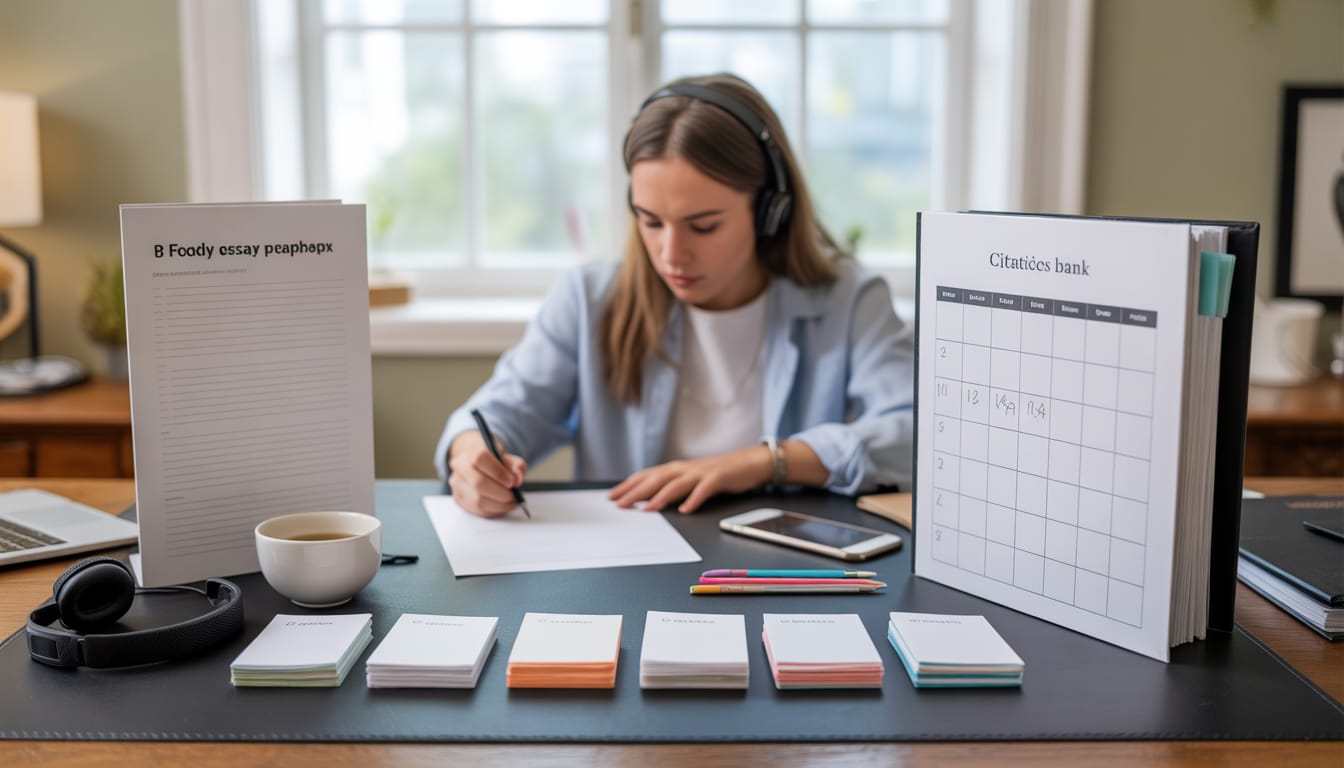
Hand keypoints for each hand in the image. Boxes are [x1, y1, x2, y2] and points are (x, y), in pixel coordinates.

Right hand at [447, 431, 527, 517]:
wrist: (478, 464)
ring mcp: (457, 484)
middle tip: (513, 496)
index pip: (480, 459)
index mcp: (471, 451)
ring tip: (511, 502)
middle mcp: (460, 467)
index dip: (498, 472)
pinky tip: (502, 506)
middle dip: (500, 493)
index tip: (512, 482)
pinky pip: (477, 510)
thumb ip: (517, 467)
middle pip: (478, 483)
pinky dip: (494, 511)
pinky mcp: (459, 499)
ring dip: (499, 505)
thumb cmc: (494, 461)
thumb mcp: (509, 458)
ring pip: (477, 501)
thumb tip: (517, 480)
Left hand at [608, 445, 771, 513]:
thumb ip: (672, 487)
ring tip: (647, 509)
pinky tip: (686, 510)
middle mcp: (685, 469)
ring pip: (677, 484)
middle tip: (620, 504)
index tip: (612, 496)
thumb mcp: (690, 479)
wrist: (748, 463)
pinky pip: (704, 489)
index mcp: (676, 469)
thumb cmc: (717, 474)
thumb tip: (648, 498)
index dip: (628, 485)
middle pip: (656, 479)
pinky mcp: (719, 478)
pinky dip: (695, 499)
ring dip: (661, 496)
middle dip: (636, 492)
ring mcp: (701, 473)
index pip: (647, 476)